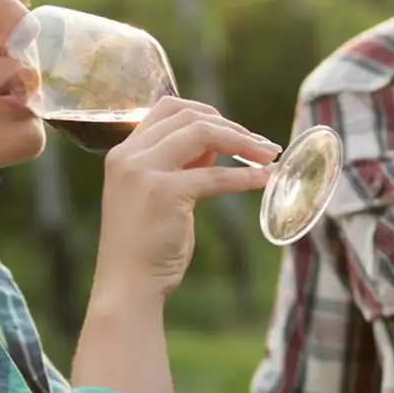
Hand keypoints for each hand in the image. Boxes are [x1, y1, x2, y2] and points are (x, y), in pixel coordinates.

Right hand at [95, 98, 276, 300]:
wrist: (127, 285)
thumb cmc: (146, 245)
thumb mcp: (158, 194)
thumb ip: (179, 166)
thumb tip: (214, 145)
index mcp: (124, 152)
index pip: (167, 108)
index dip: (206, 112)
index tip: (234, 130)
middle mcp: (129, 155)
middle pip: (189, 115)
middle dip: (232, 126)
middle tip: (262, 145)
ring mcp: (144, 171)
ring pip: (203, 133)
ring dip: (243, 142)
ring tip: (269, 156)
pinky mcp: (164, 192)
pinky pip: (216, 175)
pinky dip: (245, 175)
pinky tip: (264, 180)